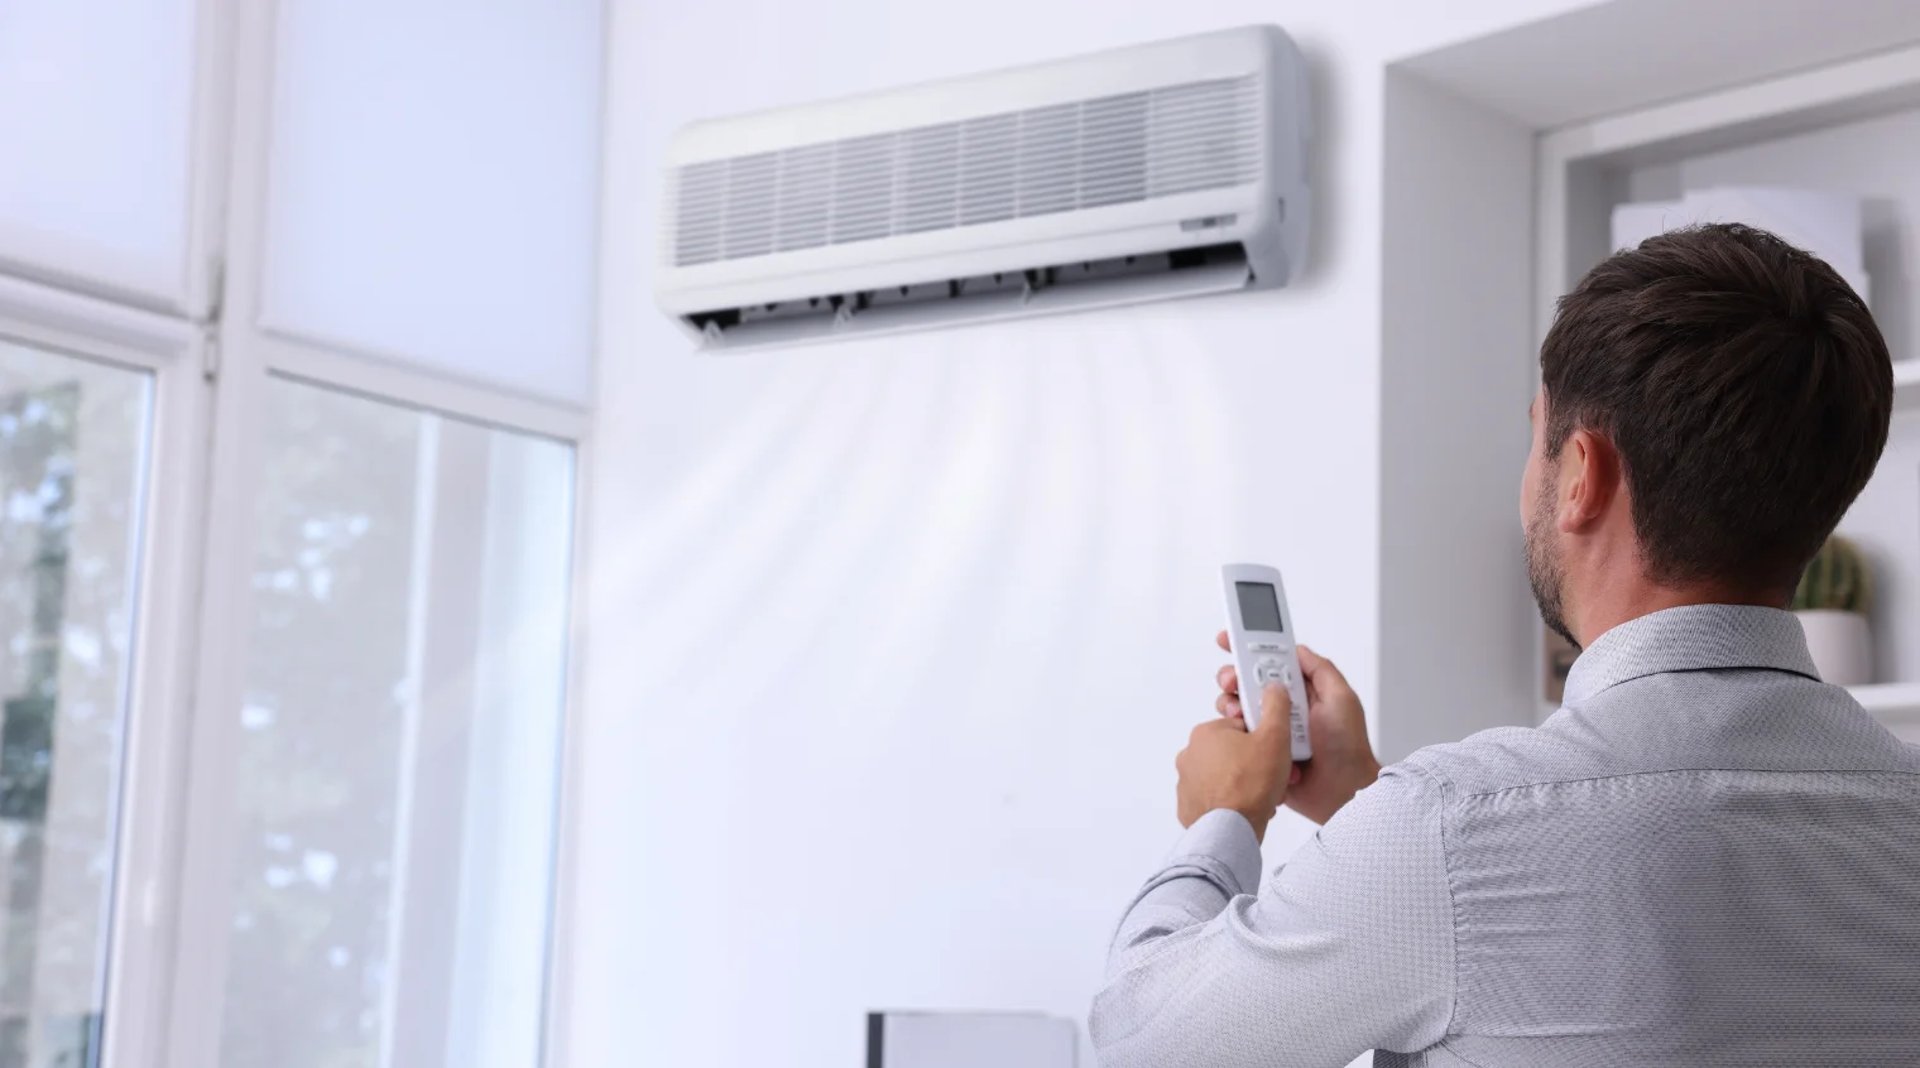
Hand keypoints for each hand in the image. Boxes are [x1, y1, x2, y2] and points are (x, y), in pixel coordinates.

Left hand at [1175, 684, 1295, 840]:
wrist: (1230, 831)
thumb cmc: (1251, 784)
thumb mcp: (1274, 737)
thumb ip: (1275, 707)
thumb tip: (1273, 688)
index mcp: (1206, 732)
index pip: (1241, 727)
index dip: (1263, 740)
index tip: (1275, 753)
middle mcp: (1190, 754)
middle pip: (1234, 753)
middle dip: (1257, 765)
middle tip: (1274, 778)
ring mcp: (1187, 782)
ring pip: (1226, 777)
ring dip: (1247, 785)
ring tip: (1265, 797)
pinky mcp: (1189, 806)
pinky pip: (1216, 799)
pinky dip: (1232, 803)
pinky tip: (1248, 810)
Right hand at [1215, 632, 1381, 824]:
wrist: (1342, 793)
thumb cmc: (1348, 748)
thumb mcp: (1341, 699)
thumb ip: (1320, 670)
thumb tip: (1297, 649)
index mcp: (1300, 692)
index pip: (1270, 664)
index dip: (1248, 650)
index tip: (1230, 640)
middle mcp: (1282, 709)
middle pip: (1246, 684)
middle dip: (1233, 678)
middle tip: (1232, 682)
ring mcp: (1270, 731)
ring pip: (1237, 710)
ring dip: (1233, 706)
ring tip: (1243, 715)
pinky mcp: (1260, 752)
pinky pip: (1237, 739)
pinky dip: (1235, 734)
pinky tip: (1246, 736)